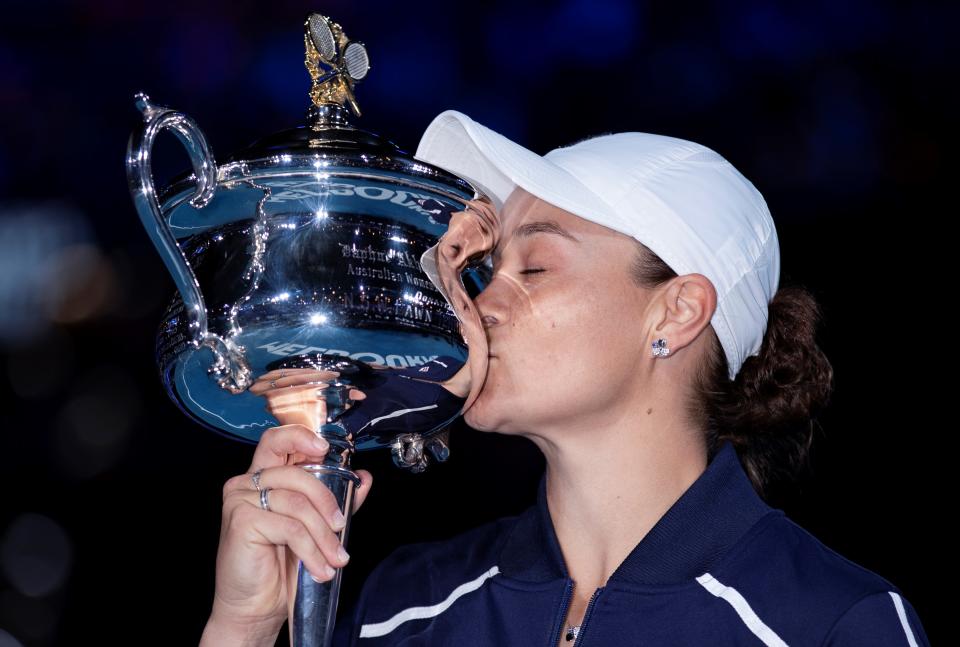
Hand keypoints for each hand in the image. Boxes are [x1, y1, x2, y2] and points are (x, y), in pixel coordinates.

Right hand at [205, 373, 372, 639]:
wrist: (256, 607)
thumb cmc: (280, 566)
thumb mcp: (316, 527)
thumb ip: (338, 500)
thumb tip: (364, 478)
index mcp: (265, 476)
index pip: (277, 440)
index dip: (301, 437)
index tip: (325, 449)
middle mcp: (247, 482)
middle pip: (296, 473)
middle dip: (327, 501)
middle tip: (342, 527)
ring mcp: (240, 499)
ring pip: (296, 502)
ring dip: (323, 535)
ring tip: (335, 559)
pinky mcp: (240, 521)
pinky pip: (289, 527)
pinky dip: (311, 550)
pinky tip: (320, 568)